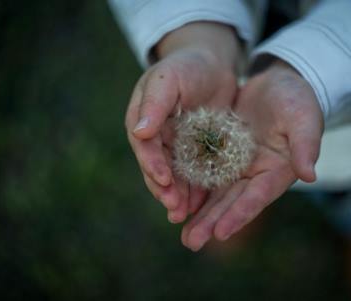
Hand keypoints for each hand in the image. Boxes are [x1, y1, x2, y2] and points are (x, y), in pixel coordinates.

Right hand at [126, 22, 239, 222]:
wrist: (211, 65)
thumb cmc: (186, 66)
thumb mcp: (169, 79)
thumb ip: (155, 103)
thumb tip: (139, 132)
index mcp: (144, 121)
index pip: (146, 147)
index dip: (153, 164)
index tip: (164, 180)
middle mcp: (158, 139)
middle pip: (159, 168)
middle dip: (166, 190)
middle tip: (175, 210)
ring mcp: (177, 147)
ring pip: (177, 177)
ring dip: (179, 197)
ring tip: (185, 216)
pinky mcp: (198, 152)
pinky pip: (196, 174)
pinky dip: (197, 190)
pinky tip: (201, 206)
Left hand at [181, 59, 323, 250]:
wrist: (279, 84)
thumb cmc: (298, 101)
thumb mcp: (304, 119)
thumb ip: (306, 146)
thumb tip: (310, 175)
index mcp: (276, 171)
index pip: (257, 196)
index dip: (239, 214)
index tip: (220, 233)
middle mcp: (256, 175)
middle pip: (232, 202)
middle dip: (212, 222)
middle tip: (191, 243)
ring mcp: (238, 166)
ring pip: (216, 193)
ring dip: (200, 213)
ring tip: (182, 234)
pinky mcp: (224, 154)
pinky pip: (206, 173)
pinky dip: (193, 188)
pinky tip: (176, 201)